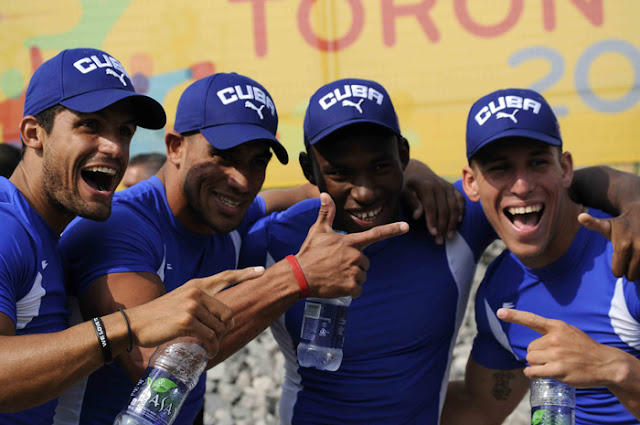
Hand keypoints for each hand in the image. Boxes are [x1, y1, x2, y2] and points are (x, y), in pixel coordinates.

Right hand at [125, 266, 264, 355]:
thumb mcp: (181, 300)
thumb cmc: (160, 315)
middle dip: (225, 329)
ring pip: (219, 328)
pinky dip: (211, 348)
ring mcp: (192, 306)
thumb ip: (202, 304)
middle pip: (227, 313)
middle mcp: (196, 292)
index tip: (261, 271)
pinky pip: (210, 338)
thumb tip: (227, 320)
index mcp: (196, 285)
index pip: (225, 276)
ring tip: (209, 347)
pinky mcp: (187, 321)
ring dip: (217, 341)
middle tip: (216, 338)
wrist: (136, 323)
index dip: (245, 274)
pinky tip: (207, 352)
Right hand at [295, 193, 408, 298]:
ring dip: (352, 277)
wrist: (299, 276)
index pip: (375, 234)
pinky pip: (358, 290)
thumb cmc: (309, 252)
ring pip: (362, 276)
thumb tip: (325, 194)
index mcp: (350, 242)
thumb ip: (326, 213)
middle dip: (355, 265)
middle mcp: (355, 256)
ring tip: (335, 274)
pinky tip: (337, 285)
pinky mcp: (350, 287)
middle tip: (337, 265)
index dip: (392, 229)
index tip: (406, 226)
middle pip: (366, 262)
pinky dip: (350, 290)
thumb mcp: (317, 231)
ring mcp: (353, 272)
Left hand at [403, 159, 464, 243]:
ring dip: (453, 223)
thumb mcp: (404, 191)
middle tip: (440, 240)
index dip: (432, 221)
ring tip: (450, 236)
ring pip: (454, 206)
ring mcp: (447, 186)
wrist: (418, 170)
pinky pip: (461, 200)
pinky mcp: (453, 188)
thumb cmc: (408, 184)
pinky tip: (459, 222)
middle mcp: (439, 186)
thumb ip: (412, 202)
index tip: (433, 233)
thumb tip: (417, 216)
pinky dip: (461, 211)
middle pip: (444, 209)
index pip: (431, 207)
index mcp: (426, 187)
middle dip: (443, 226)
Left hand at [497, 308, 623, 387]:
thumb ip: (552, 333)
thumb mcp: (570, 332)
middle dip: (537, 354)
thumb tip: (533, 344)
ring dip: (536, 365)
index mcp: (557, 327)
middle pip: (529, 348)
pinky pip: (533, 371)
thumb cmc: (585, 348)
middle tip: (553, 358)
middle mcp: (555, 339)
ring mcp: (556, 354)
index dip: (514, 316)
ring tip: (552, 365)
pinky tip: (539, 373)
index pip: (532, 319)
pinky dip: (531, 374)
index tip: (500, 312)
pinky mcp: (557, 370)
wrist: (605, 364)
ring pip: (530, 360)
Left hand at [579, 202, 639, 279]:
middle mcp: (639, 249)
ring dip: (637, 268)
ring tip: (635, 253)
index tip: (618, 253)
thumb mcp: (605, 225)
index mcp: (623, 246)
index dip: (616, 266)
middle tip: (627, 254)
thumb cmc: (619, 224)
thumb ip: (592, 224)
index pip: (617, 272)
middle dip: (627, 268)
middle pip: (630, 276)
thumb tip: (581, 216)